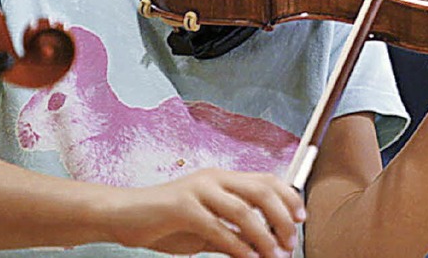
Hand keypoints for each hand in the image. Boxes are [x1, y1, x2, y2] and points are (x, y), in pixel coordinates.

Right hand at [110, 168, 304, 257]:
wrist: (127, 215)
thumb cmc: (167, 220)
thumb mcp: (207, 227)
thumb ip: (233, 232)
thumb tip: (262, 246)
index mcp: (222, 178)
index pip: (264, 179)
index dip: (287, 196)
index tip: (301, 217)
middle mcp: (213, 178)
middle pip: (260, 189)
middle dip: (281, 216)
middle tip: (291, 241)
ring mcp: (198, 189)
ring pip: (243, 208)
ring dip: (264, 235)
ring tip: (275, 255)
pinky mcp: (182, 206)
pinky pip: (217, 226)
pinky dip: (237, 244)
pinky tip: (248, 257)